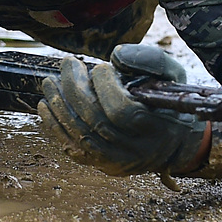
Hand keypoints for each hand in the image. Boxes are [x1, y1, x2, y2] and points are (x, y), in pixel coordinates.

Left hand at [37, 45, 207, 175]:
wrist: (176, 141)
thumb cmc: (170, 102)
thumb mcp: (171, 76)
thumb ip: (148, 60)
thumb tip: (116, 55)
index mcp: (157, 126)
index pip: (121, 110)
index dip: (105, 86)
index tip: (101, 67)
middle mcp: (136, 150)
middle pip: (96, 121)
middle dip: (75, 89)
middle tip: (69, 65)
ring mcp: (118, 161)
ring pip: (80, 136)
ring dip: (59, 106)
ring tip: (50, 82)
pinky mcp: (102, 166)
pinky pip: (73, 149)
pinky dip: (55, 127)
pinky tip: (46, 106)